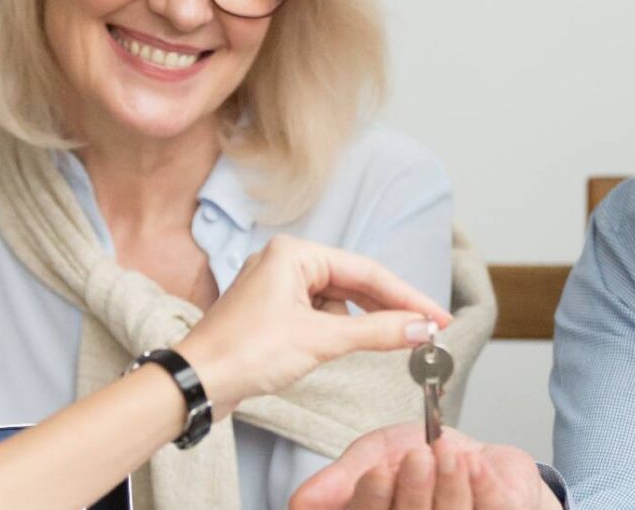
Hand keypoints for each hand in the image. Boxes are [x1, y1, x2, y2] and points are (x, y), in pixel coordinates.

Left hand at [173, 236, 449, 416]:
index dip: (407, 296)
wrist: (196, 383)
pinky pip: (319, 315)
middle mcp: (285, 262)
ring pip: (338, 300)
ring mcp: (277, 288)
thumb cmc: (245, 352)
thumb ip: (376, 331)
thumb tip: (421, 328)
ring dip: (364, 321)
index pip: (366, 270)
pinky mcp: (273, 313)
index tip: (438, 317)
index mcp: (294, 253)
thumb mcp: (320, 340)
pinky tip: (352, 344)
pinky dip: (340, 330)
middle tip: (427, 331)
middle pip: (354, 282)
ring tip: (395, 340)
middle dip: (389, 308)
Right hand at [290, 422, 559, 509]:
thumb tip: (299, 503)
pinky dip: (482, 484)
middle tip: (418, 455)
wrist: (475, 457)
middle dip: (414, 490)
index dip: (371, 500)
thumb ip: (341, 478)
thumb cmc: (422, 458)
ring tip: (448, 450)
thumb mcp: (374, 455)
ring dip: (449, 483)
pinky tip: (474, 462)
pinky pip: (493, 508)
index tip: (377, 470)